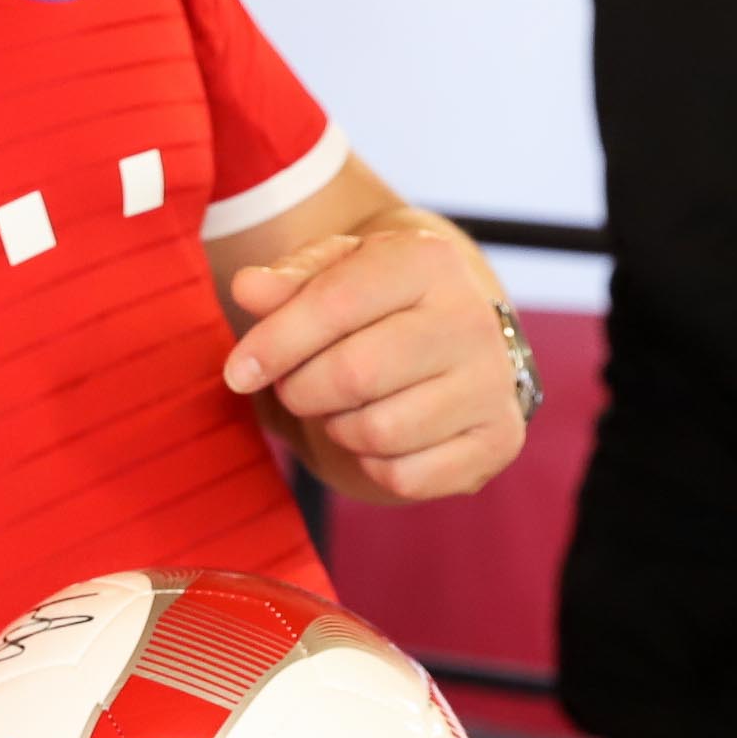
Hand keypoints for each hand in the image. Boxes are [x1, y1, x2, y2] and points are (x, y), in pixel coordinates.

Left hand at [220, 220, 524, 501]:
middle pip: (353, 375)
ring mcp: (494, 384)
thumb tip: (246, 288)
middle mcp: (472, 319)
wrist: (446, 337)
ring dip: (338, 427)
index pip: (334, 305)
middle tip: (297, 386)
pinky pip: (405, 476)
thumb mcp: (330, 274)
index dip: (273, 344)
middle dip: (302, 390)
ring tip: (342, 405)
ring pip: (378, 432)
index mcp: (427, 261)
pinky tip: (380, 434)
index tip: (237, 371)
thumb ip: (286, 281)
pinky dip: (373, 464)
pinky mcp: (499, 441)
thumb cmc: (371, 302)